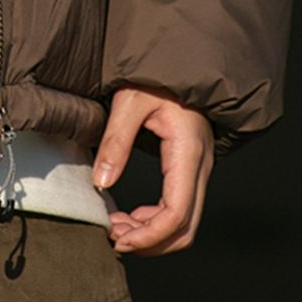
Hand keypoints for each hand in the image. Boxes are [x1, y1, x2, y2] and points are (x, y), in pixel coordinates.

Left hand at [92, 85, 212, 255]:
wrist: (181, 59)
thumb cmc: (158, 75)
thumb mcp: (130, 101)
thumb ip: (116, 141)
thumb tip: (101, 182)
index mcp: (188, 153)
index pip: (176, 214)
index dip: (149, 236)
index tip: (119, 240)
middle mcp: (200, 167)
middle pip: (185, 228)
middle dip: (150, 242)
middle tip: (115, 239)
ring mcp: (199, 169)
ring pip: (185, 223)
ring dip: (153, 234)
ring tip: (118, 228)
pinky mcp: (191, 168)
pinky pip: (180, 207)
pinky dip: (157, 220)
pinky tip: (131, 216)